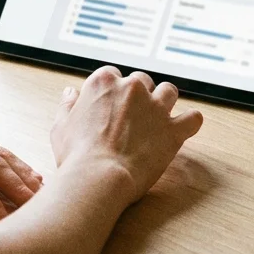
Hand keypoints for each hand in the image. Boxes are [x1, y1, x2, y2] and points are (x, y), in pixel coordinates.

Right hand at [51, 66, 203, 202]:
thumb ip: (68, 105)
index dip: (113, 92)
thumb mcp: (60, 126)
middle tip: (132, 118)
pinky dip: (190, 122)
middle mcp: (132, 87)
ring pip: (169, 91)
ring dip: (165, 101)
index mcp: (104, 82)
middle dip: (139, 96)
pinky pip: (193, 118)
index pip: (113, 75)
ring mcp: (155, 107)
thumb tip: (71, 92)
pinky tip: (183, 128)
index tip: (111, 108)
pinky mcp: (173, 129)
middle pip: (142, 81)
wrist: (98, 177)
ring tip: (158, 118)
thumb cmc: (76, 155)